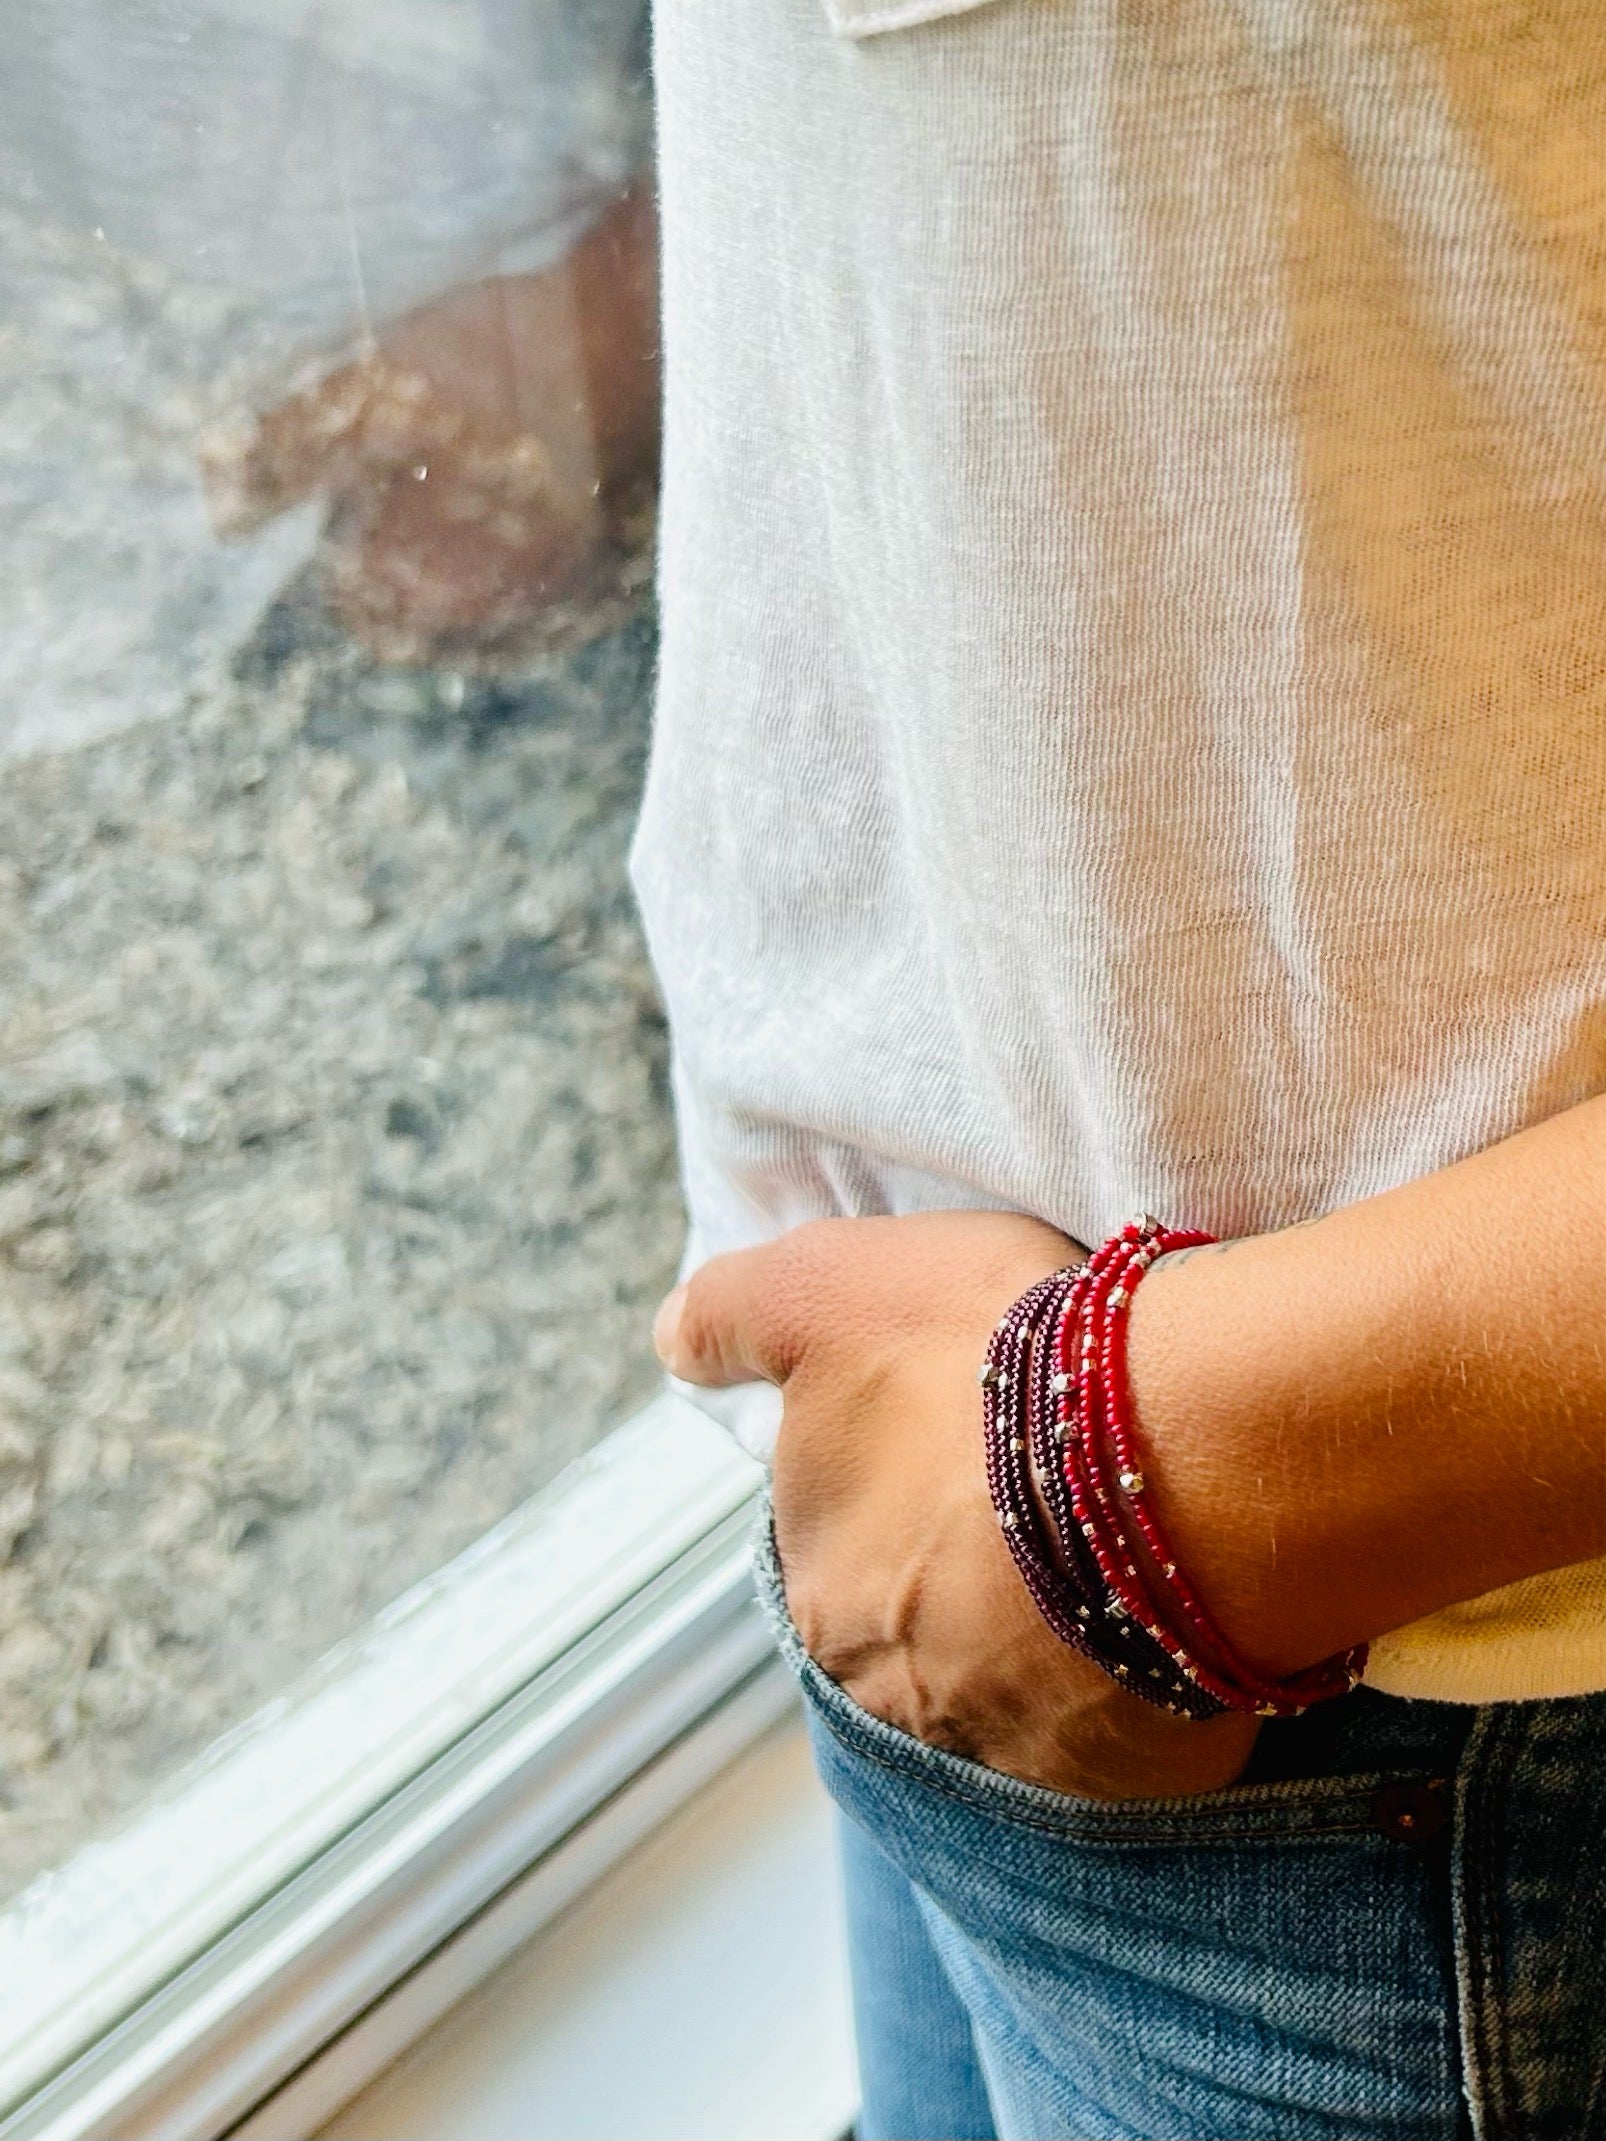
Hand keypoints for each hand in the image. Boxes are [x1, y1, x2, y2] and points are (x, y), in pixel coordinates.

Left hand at [655, 1212, 1259, 1800]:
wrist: (1188, 1449)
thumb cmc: (991, 1358)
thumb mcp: (828, 1284)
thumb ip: (732, 1314)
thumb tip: (673, 1342)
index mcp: (820, 1595)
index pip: (841, 1530)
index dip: (905, 1458)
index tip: (966, 1413)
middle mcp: (905, 1699)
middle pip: (928, 1613)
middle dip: (973, 1553)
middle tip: (1046, 1464)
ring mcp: (1031, 1748)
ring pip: (1028, 1673)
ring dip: (1059, 1615)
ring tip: (1121, 1518)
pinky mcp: (1145, 1772)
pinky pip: (1133, 1716)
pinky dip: (1144, 1656)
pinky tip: (1176, 1582)